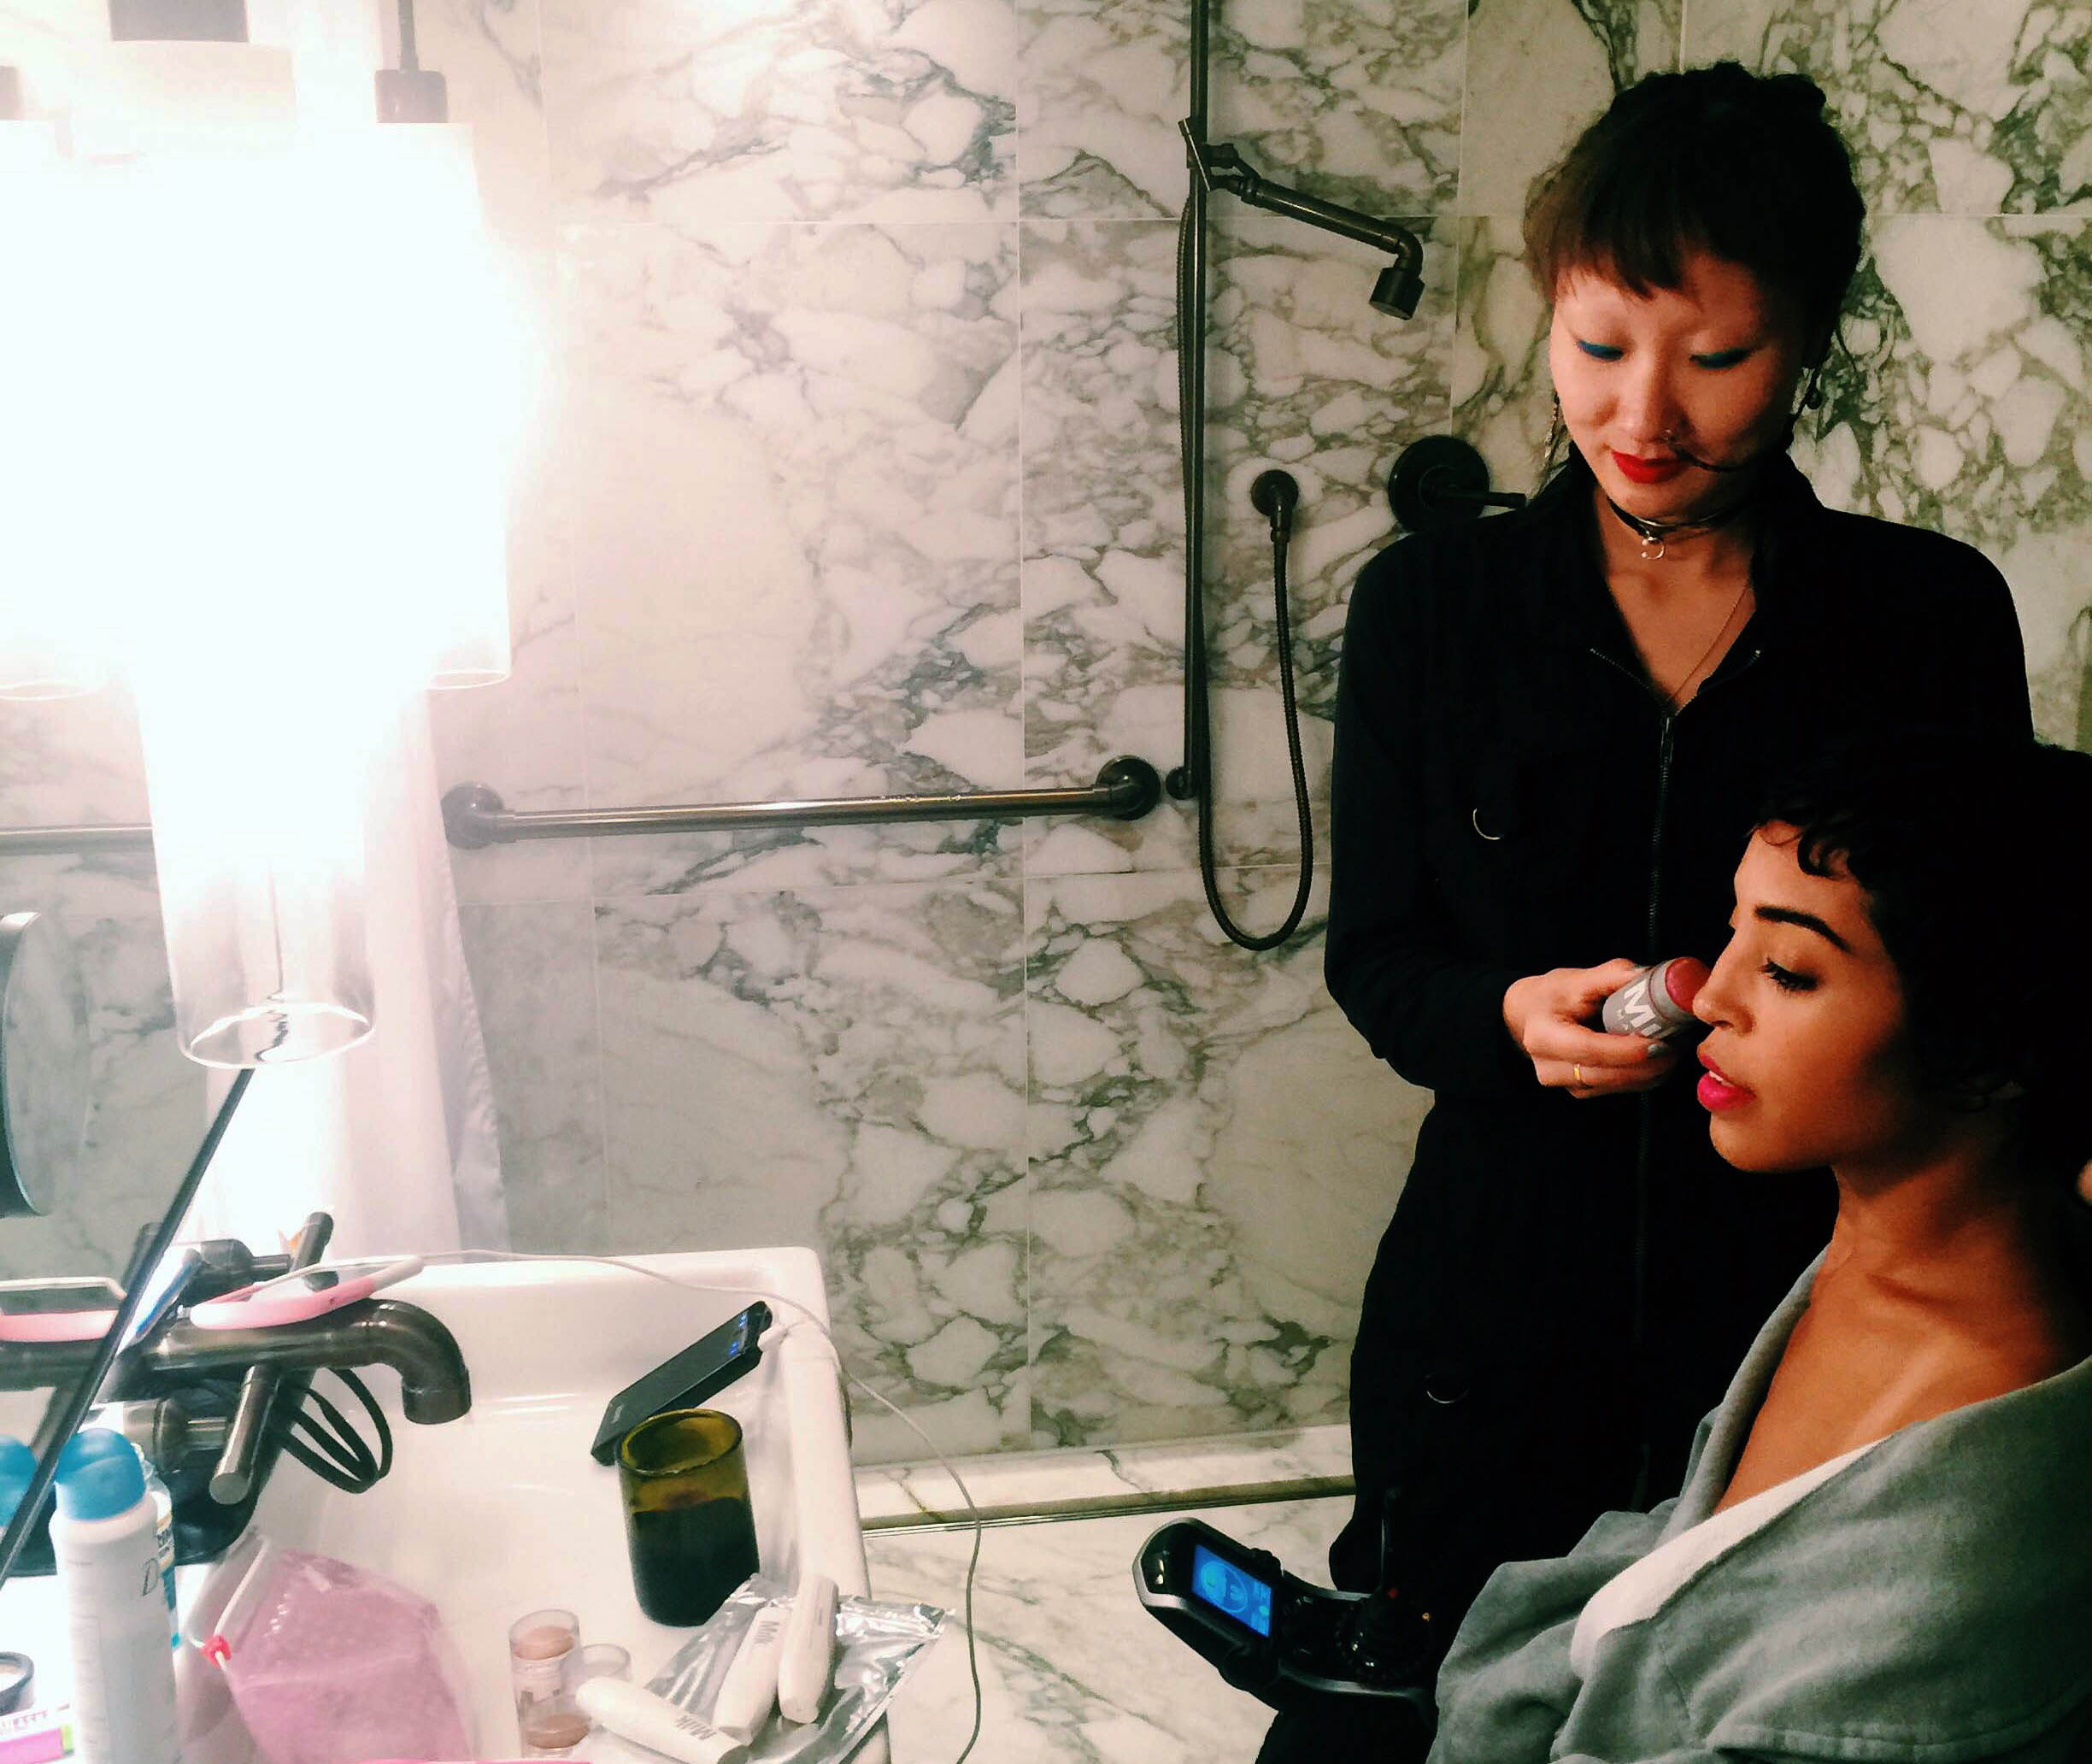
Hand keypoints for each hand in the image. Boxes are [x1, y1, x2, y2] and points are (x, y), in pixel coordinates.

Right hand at [1502, 960, 1677, 1098]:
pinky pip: (1622, 1089)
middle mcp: (1551, 1068)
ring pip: (1620, 1085)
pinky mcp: (1583, 1091)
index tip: (1660, 1042)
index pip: (1589, 1049)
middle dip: (1650, 1062)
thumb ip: (1612, 976)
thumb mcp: (1575, 979)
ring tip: (1676, 1044)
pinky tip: (1660, 1055)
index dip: (1626, 1050)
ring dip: (1654, 1069)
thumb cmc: (1550, 996)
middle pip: (1608, 1074)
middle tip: (1679, 1040)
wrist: (1528, 1017)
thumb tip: (1651, 975)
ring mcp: (1567, 1085)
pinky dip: (1646, 1074)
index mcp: (1543, 1037)